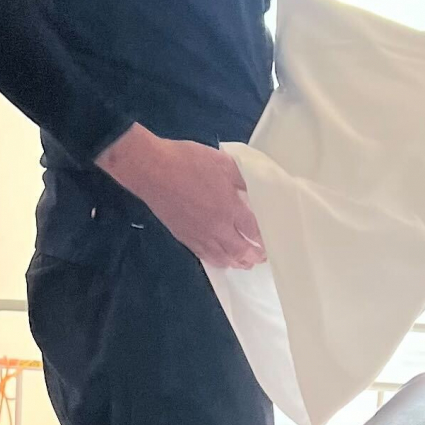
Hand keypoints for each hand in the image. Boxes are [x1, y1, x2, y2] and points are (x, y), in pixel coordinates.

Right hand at [95, 125, 266, 269]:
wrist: (152, 170)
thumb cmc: (187, 162)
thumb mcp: (223, 162)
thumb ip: (242, 177)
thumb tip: (253, 188)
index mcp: (230, 208)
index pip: (254, 232)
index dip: (264, 239)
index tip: (272, 241)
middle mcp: (217, 227)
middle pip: (241, 251)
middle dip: (255, 256)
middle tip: (262, 256)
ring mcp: (200, 235)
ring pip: (223, 258)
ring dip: (237, 262)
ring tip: (245, 263)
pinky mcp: (185, 238)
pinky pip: (205, 256)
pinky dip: (218, 261)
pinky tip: (221, 259)